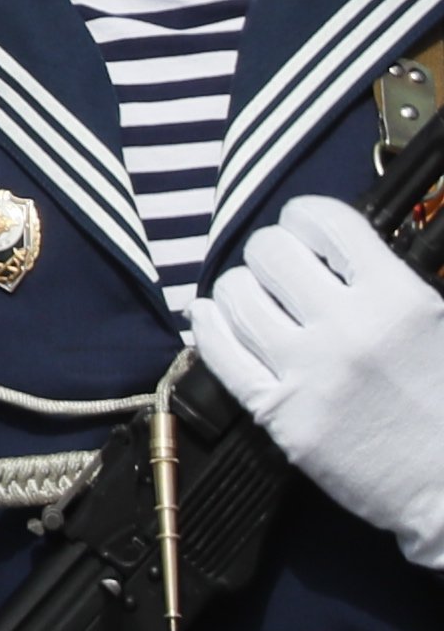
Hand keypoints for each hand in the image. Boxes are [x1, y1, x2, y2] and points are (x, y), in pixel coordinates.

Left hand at [192, 198, 443, 566]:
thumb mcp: (437, 324)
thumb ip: (388, 283)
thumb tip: (331, 250)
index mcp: (398, 298)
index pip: (323, 220)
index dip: (305, 219)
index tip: (304, 232)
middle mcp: (348, 327)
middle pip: (269, 252)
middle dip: (271, 254)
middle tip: (280, 272)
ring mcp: (308, 370)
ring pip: (234, 294)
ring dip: (239, 289)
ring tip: (255, 299)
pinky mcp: (278, 412)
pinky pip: (217, 351)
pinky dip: (208, 325)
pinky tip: (213, 318)